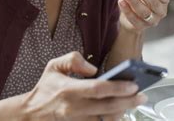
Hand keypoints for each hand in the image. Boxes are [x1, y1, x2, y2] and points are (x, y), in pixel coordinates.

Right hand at [0, 52, 145, 120]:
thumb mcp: (54, 65)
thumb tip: (93, 69)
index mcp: (69, 89)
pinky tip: (121, 112)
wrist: (31, 113)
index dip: (118, 88)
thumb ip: (74, 60)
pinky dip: (112, 120)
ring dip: (122, 112)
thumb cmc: (46, 88)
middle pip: (107, 107)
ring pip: (106, 120)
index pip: (98, 89)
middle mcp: (74, 107)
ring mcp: (77, 120)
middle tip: (142, 95)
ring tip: (134, 102)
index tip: (133, 85)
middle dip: (128, 102)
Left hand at [118, 0, 169, 32]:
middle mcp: (160, 12)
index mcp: (164, 1)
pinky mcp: (140, 27)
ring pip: (144, 12)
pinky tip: (121, 1)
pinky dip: (127, 9)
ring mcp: (151, 21)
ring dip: (134, 1)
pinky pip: (133, 19)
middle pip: (153, 3)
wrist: (132, 17)